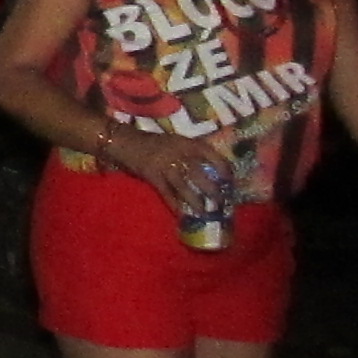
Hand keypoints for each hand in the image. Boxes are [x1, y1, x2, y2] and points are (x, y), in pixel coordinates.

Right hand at [104, 124, 232, 217]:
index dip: (223, 167)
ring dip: (195, 200)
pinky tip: (182, 215)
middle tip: (221, 202)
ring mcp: (164, 166)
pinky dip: (175, 205)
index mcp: (186, 143)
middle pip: (199, 174)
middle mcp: (177, 154)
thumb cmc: (155, 143)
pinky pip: (166, 193)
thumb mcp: (177, 142)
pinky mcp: (152, 177)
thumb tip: (214, 172)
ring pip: (184, 186)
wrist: (127, 142)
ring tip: (205, 212)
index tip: (230, 180)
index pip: (211, 154)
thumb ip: (193, 154)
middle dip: (211, 190)